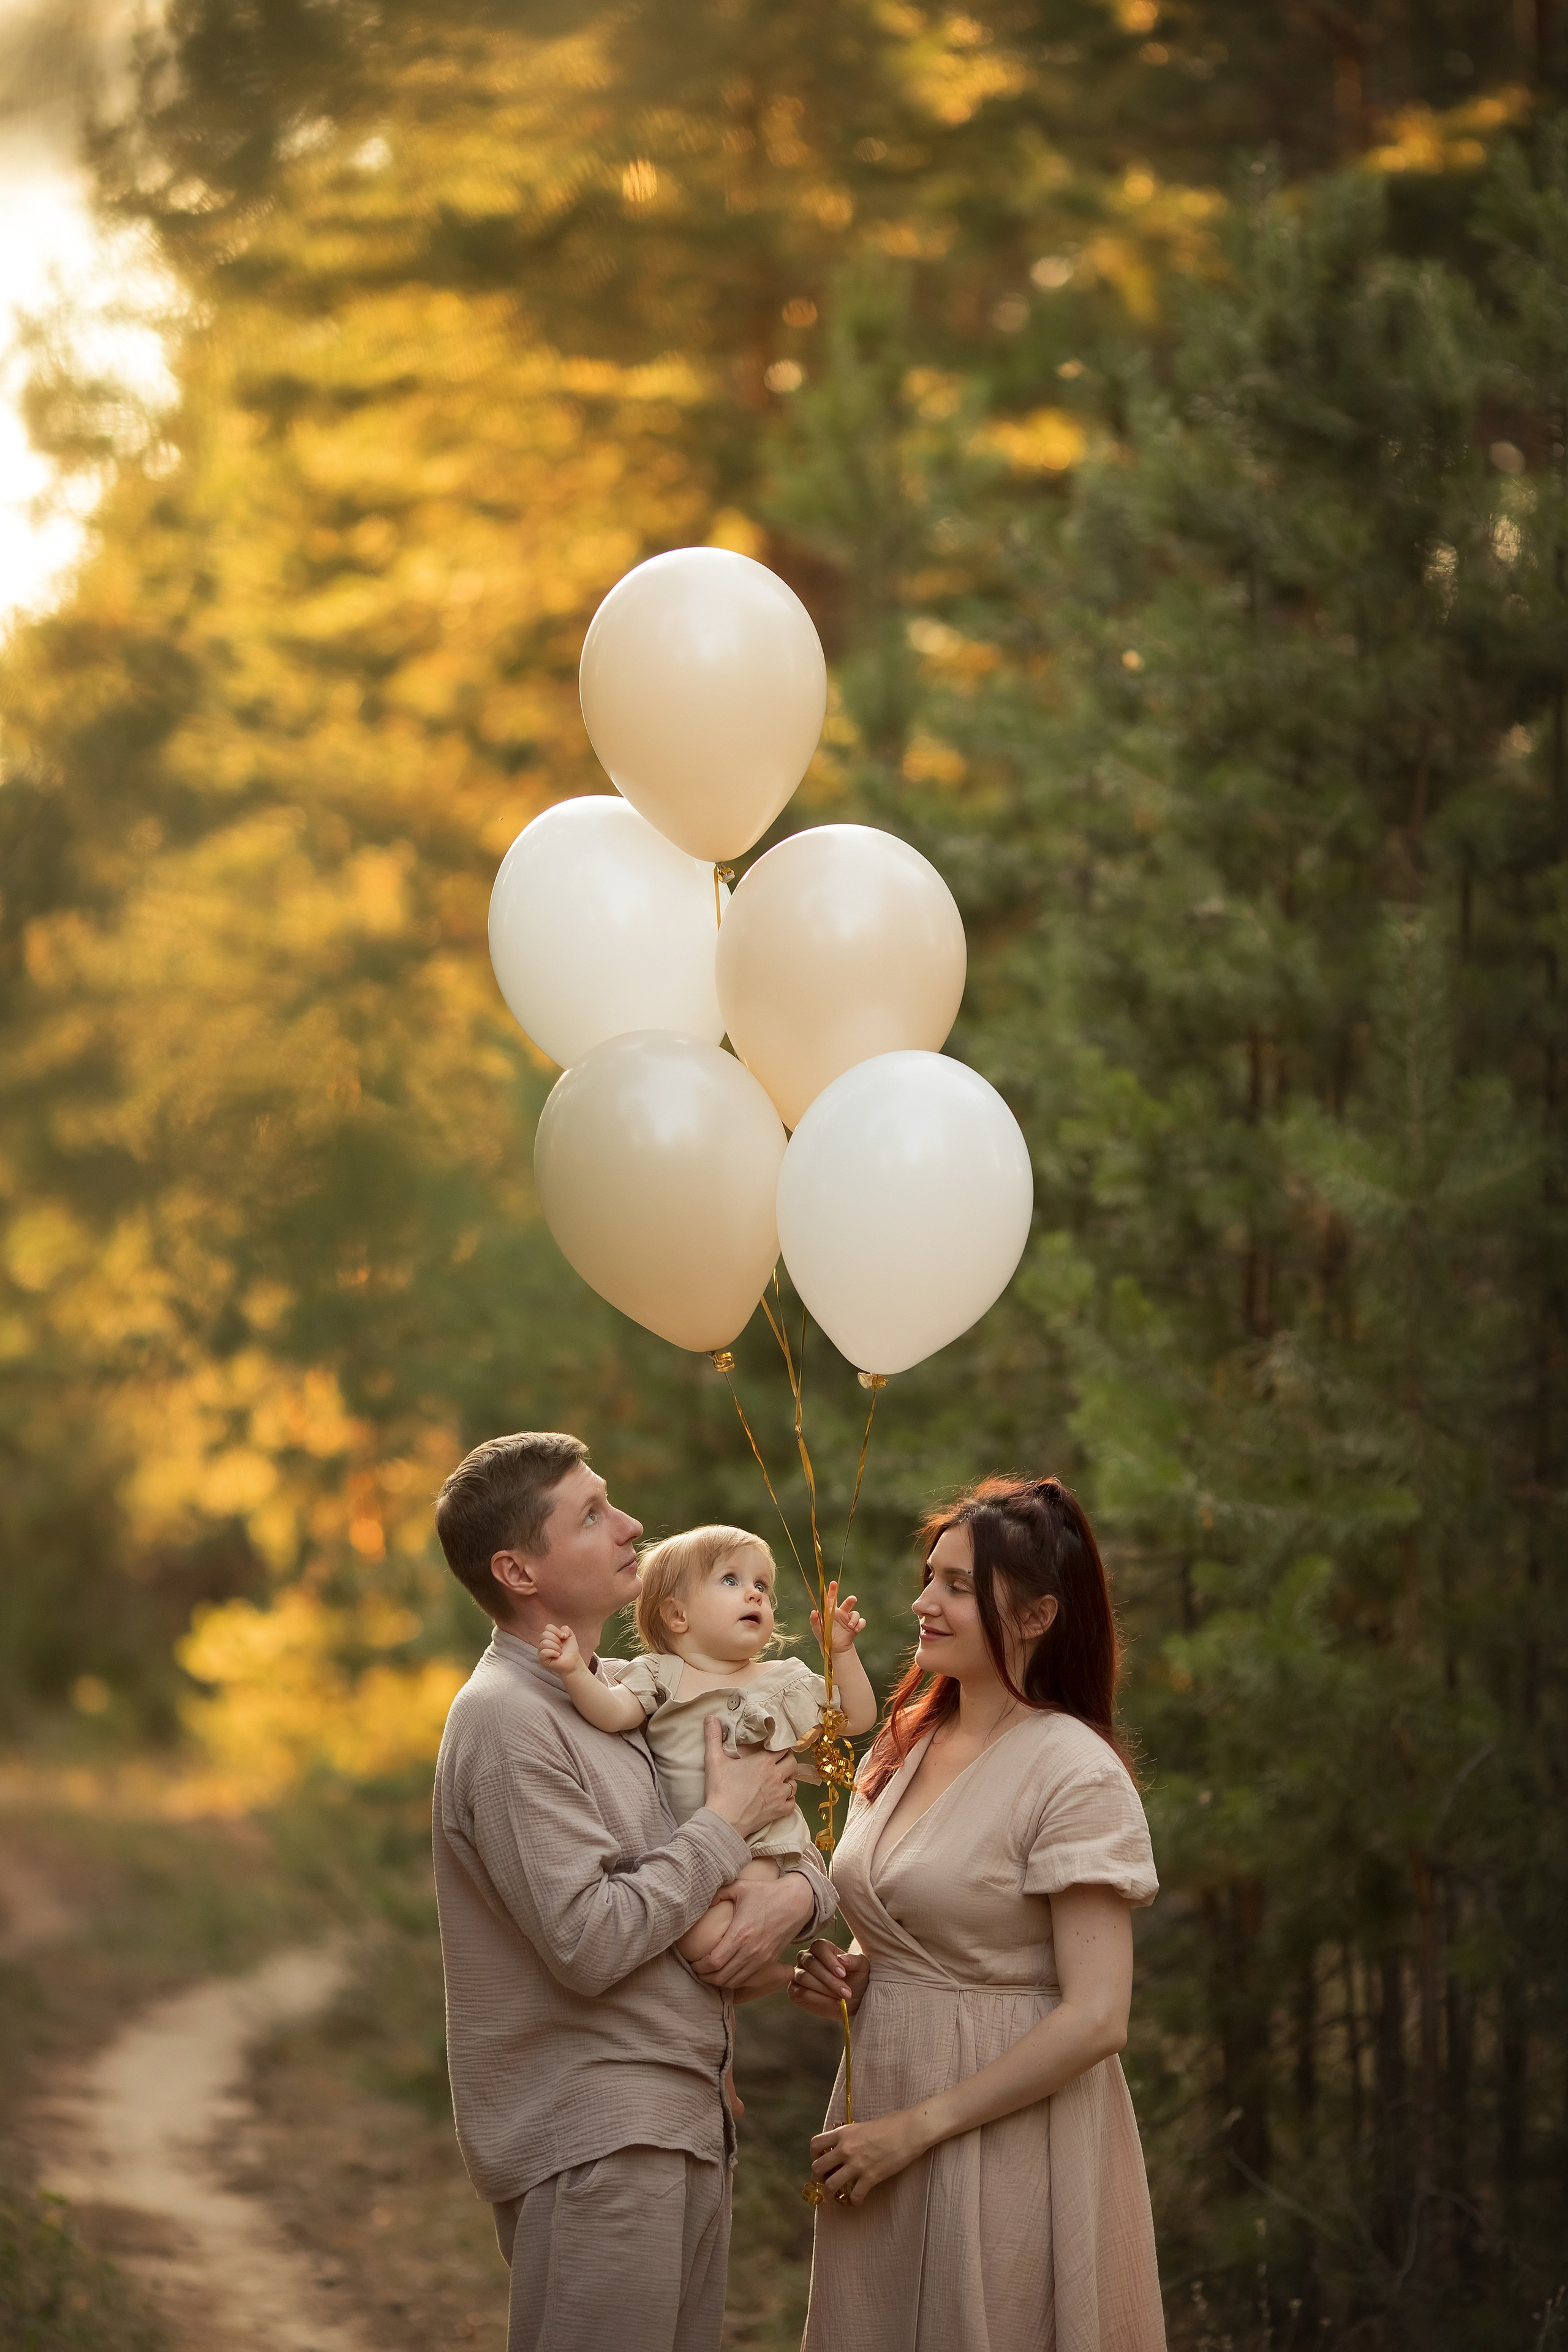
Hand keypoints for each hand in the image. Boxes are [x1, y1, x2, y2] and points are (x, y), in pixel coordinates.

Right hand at [537, 1623, 581, 1675]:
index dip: (557, 1631)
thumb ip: (566, 1629)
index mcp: (548, 1636)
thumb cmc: (570, 1650)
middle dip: (557, 1640)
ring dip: (556, 1647)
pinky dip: (553, 1652)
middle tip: (561, 1646)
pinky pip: (544, 1652)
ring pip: (544, 1643)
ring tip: (560, 1652)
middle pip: (545, 1634)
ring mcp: (541, 1651)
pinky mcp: (541, 1660)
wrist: (573, 1662)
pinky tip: (557, 1655)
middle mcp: (542, 1642)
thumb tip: (561, 1633)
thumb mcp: (570, 1636)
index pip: (548, 1627)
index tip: (564, 1637)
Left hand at [691, 1870, 816, 1988]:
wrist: (796, 1902)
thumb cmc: (766, 1892)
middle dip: (705, 1976)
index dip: (699, 1966)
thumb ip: (718, 1893)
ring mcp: (761, 1959)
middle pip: (721, 1977)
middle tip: (697, 1969)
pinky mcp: (768, 1962)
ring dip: (718, 1981)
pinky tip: (726, 1973)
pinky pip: (746, 1979)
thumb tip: (701, 1901)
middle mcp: (750, 1951)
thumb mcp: (740, 1886)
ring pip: (733, 1981)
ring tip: (709, 1972)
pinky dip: (733, 1980)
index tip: (692, 1961)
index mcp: (740, 1934)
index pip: (713, 1961)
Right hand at [700, 1713, 797, 1839]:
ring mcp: (779, 1795)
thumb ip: (713, 1736)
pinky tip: (780, 1798)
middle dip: (786, 1760)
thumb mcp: (713, 1760)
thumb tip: (711, 1717)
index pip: (782, 1747)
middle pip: (792, 1762)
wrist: (724, 1821)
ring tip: (779, 1780)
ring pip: (794, 1783)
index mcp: (763, 1761)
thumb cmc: (719, 1790)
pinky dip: (788, 1799)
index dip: (780, 1746)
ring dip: (788, 1780)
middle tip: (778, 1762)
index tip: (775, 1747)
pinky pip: (792, 1803)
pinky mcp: (779, 1811)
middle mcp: (776, 1776)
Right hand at [789, 1939, 868, 2020]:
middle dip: (830, 1980)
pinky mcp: (795, 1991)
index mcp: (821, 1947)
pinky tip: (833, 2003)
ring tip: (841, 1999)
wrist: (853, 2000)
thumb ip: (854, 1960)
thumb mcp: (862, 1967)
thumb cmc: (856, 1978)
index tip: (843, 1974)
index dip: (829, 1960)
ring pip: (805, 1977)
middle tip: (847, 1993)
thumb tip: (842, 1958)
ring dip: (825, 1990)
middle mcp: (806, 1958)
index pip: (819, 1947)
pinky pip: (801, 1992)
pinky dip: (818, 1999)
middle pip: (811, 1963)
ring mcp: (798, 1974)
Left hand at [809, 1580, 865, 1656]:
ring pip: (855, 1613)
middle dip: (851, 1600)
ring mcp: (849, 1619)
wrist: (834, 1648)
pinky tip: (856, 1629)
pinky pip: (861, 1622)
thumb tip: (813, 1612)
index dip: (832, 1591)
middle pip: (848, 1603)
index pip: (831, 1599)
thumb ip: (815, 1621)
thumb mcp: (817, 1630)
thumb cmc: (824, 1637)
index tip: (833, 1583)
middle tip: (853, 1599)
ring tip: (850, 1625)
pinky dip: (860, 1624)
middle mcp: (841, 1613)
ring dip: (854, 1618)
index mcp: (831, 1612)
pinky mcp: (855, 1626)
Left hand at [809, 2108, 931, 2205]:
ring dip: (830, 2194)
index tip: (820, 2161)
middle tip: (824, 2182)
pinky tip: (858, 2199)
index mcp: (843, 2133)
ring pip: (830, 2185)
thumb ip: (852, 2135)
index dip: (814, 2155)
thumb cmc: (892, 2123)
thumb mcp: (864, 2125)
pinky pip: (855, 2195)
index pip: (815, 2144)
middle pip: (818, 2167)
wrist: (910, 2131)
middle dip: (818, 2178)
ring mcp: (857, 2164)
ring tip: (833, 2197)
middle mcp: (845, 2149)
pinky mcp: (870, 2178)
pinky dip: (854, 2201)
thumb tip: (847, 2144)